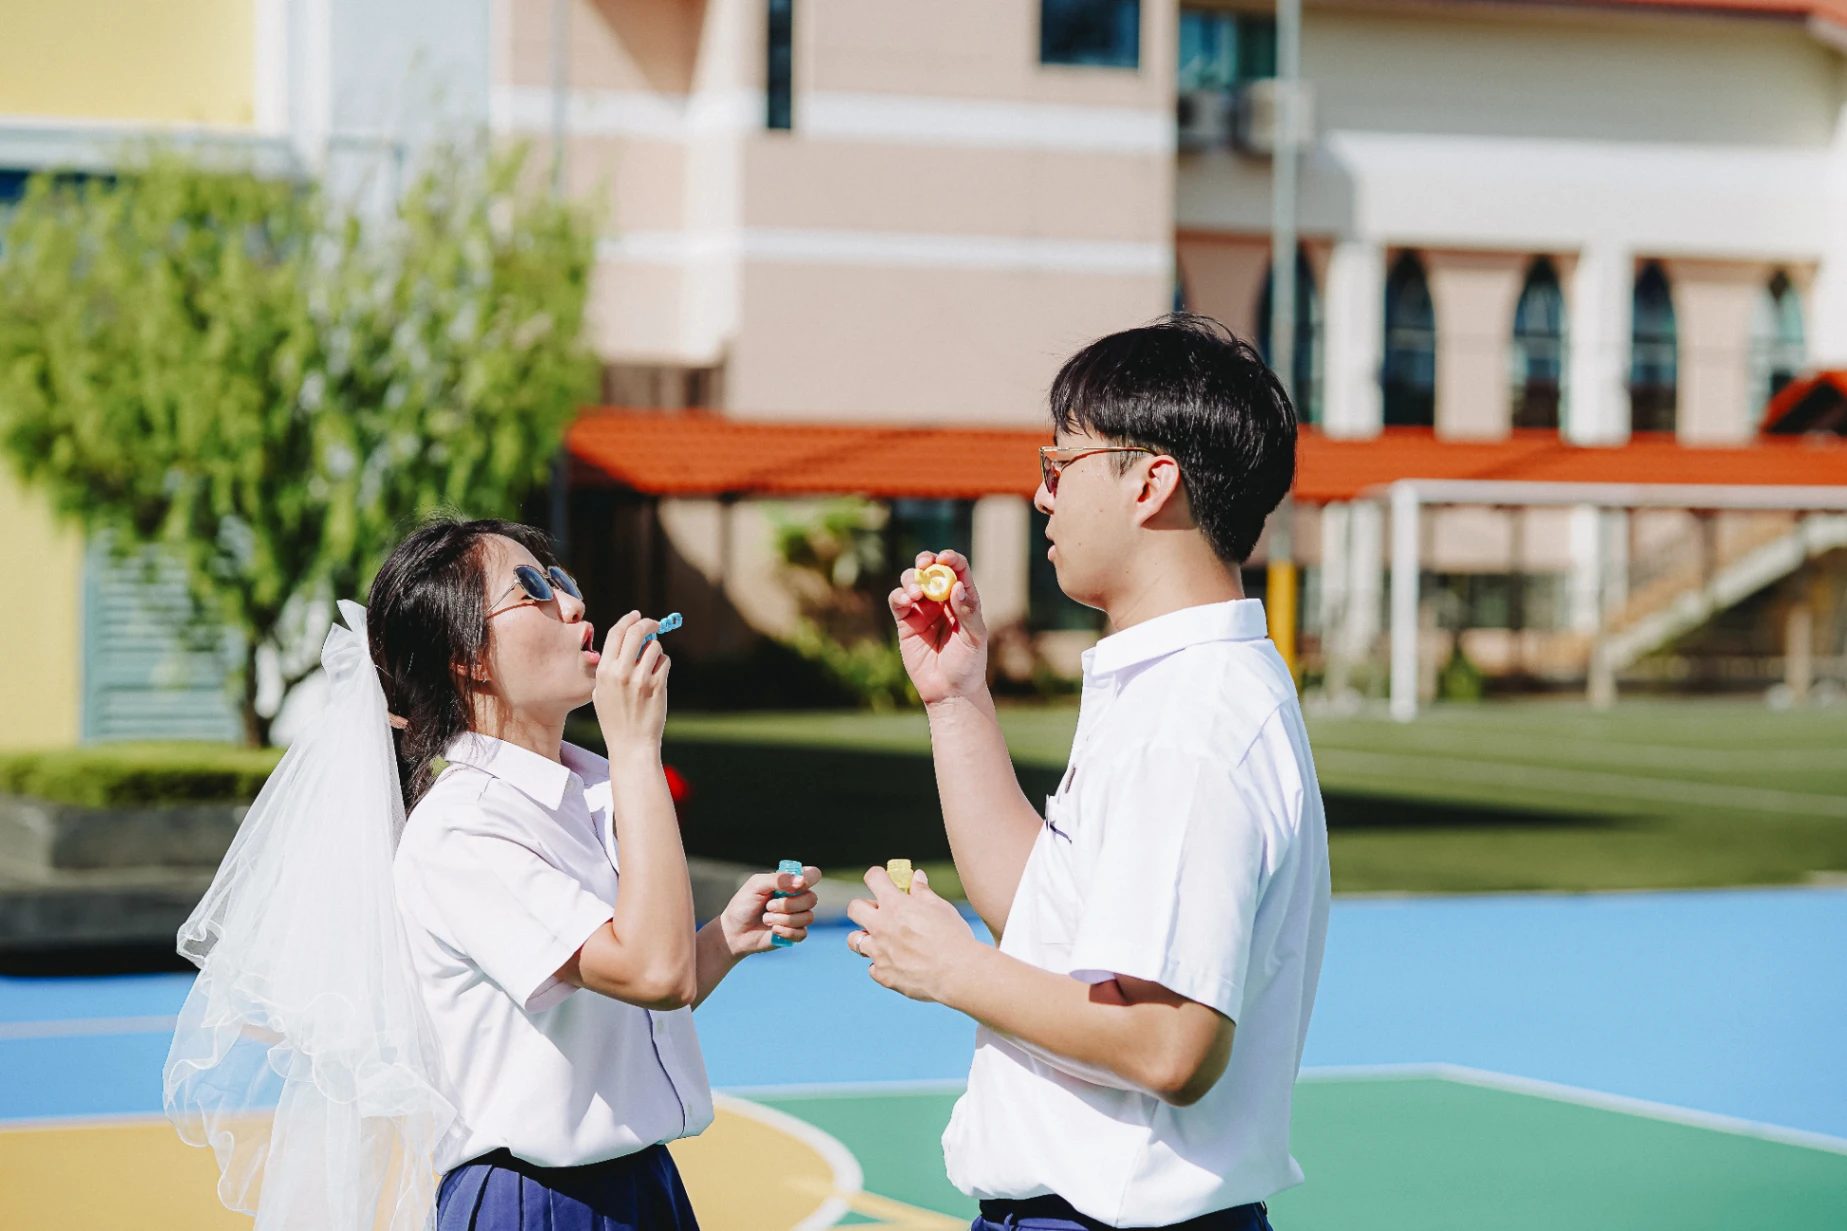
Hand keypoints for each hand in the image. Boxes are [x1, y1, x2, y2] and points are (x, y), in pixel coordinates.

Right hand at [594, 612, 669, 755]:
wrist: (631, 744)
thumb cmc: (616, 719)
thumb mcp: (601, 692)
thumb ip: (611, 667)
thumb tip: (628, 641)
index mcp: (603, 671)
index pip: (615, 633)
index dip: (628, 620)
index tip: (637, 615)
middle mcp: (620, 672)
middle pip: (636, 632)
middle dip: (647, 624)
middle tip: (654, 624)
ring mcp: (639, 679)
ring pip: (654, 647)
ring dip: (656, 651)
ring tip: (651, 667)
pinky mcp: (657, 686)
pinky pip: (664, 661)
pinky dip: (663, 665)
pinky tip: (658, 678)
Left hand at [719, 865, 821, 956]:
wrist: (734, 932)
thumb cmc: (744, 905)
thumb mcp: (756, 885)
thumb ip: (777, 879)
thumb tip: (801, 881)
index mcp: (790, 882)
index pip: (813, 875)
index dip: (809, 879)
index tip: (795, 886)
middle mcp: (798, 898)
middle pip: (812, 899)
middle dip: (788, 904)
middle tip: (769, 906)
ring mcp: (798, 917)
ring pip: (808, 917)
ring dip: (784, 919)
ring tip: (766, 919)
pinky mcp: (795, 934)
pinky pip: (802, 933)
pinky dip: (786, 932)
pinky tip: (773, 930)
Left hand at [845, 867, 977, 1002]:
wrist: (958, 973)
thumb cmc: (953, 937)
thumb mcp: (940, 908)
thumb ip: (923, 892)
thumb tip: (916, 877)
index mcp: (895, 905)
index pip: (873, 878)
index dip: (877, 876)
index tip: (882, 880)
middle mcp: (881, 926)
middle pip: (854, 908)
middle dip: (863, 907)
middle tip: (879, 912)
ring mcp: (879, 952)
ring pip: (854, 940)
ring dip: (865, 937)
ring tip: (882, 940)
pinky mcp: (883, 975)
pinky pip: (872, 967)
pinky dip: (881, 964)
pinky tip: (897, 964)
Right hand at [888, 550, 987, 704]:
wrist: (949, 691)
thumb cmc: (968, 664)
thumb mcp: (975, 638)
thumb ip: (967, 612)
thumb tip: (957, 586)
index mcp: (963, 599)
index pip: (957, 570)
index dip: (950, 559)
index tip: (944, 558)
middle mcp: (942, 601)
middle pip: (931, 570)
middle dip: (926, 561)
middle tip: (924, 564)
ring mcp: (923, 610)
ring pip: (912, 582)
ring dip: (912, 580)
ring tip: (917, 594)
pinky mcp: (906, 623)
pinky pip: (898, 602)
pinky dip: (899, 596)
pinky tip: (906, 601)